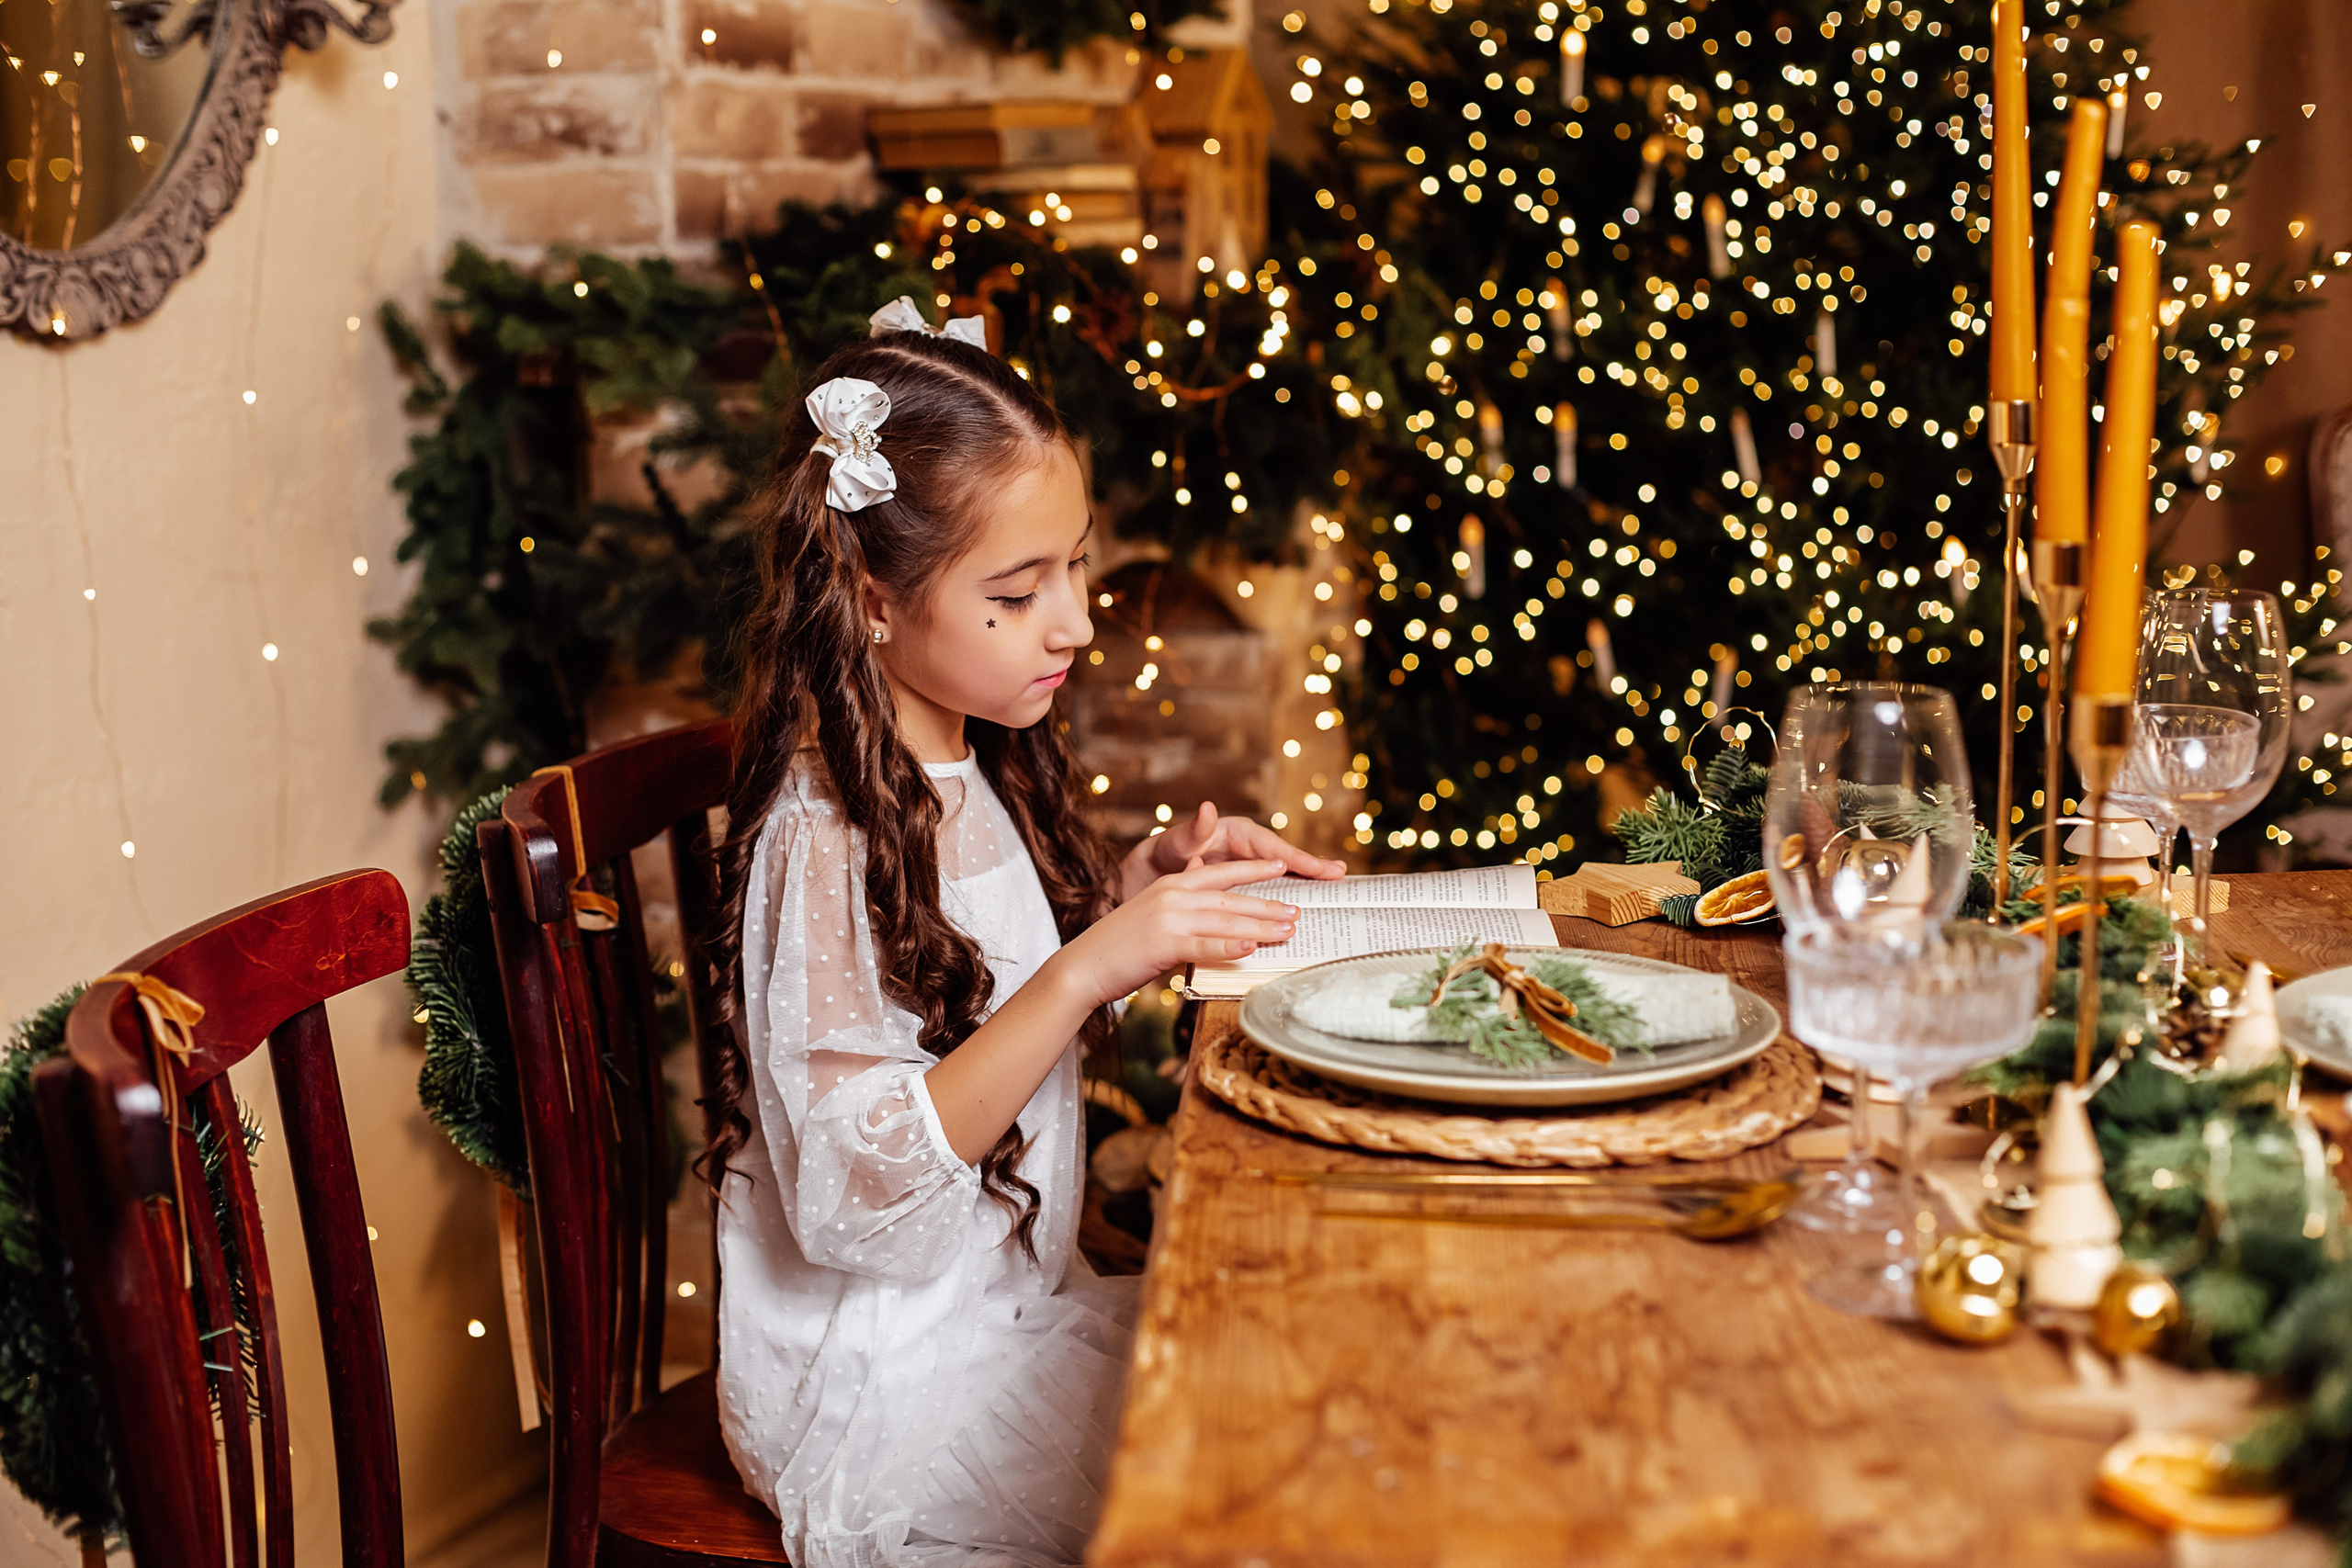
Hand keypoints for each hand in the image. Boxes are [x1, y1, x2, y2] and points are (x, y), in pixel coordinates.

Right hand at [1055, 858, 1299, 1007]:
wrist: (1083, 966)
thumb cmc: (1120, 948)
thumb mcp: (1153, 919)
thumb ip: (1184, 916)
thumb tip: (1220, 927)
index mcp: (1170, 885)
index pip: (1220, 872)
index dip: (1252, 868)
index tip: (1280, 864)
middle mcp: (1172, 895)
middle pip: (1231, 899)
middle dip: (1267, 904)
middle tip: (1297, 911)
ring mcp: (1168, 918)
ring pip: (1225, 921)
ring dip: (1260, 925)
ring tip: (1288, 931)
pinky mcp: (1164, 944)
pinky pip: (1205, 945)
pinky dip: (1230, 946)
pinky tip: (1251, 948)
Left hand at [1121, 801, 1346, 900]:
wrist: (1138, 885)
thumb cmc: (1154, 861)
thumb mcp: (1170, 847)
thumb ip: (1191, 832)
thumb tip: (1208, 809)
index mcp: (1230, 833)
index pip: (1269, 846)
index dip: (1295, 857)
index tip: (1317, 868)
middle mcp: (1241, 848)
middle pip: (1281, 858)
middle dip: (1310, 867)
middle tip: (1339, 876)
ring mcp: (1241, 868)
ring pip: (1279, 875)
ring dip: (1305, 881)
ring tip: (1335, 886)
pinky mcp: (1238, 886)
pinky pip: (1265, 890)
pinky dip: (1283, 897)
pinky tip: (1302, 907)